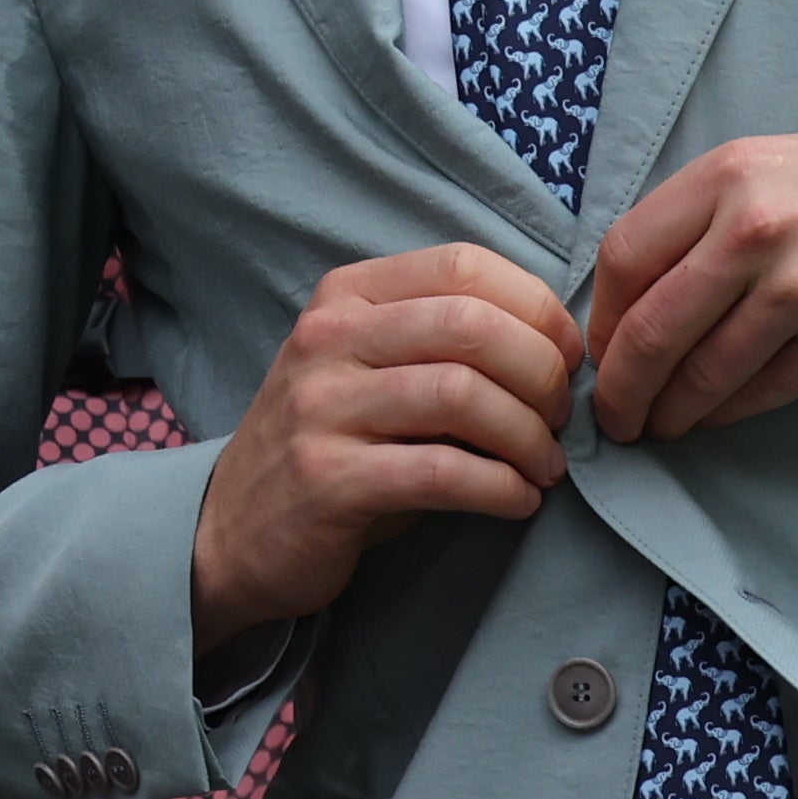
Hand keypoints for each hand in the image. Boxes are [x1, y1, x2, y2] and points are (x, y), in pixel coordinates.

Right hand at [191, 244, 583, 639]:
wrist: (230, 532)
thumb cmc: (334, 446)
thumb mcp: (376, 372)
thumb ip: (447, 346)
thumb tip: (560, 351)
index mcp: (347, 295)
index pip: (464, 266)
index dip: (536, 307)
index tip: (567, 357)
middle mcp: (327, 338)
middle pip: (471, 324)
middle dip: (541, 372)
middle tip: (559, 419)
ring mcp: (319, 407)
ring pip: (461, 395)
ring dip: (526, 436)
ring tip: (544, 467)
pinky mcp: (326, 480)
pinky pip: (439, 472)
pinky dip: (498, 488)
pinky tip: (518, 502)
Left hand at [586, 129, 797, 443]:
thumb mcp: (780, 166)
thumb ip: (707, 216)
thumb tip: (639, 296)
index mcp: (733, 174)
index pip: (626, 256)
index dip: (603, 316)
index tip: (601, 347)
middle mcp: (757, 228)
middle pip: (650, 328)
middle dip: (620, 386)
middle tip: (613, 415)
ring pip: (700, 374)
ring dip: (668, 413)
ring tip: (658, 426)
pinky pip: (755, 396)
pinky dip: (723, 416)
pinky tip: (712, 418)